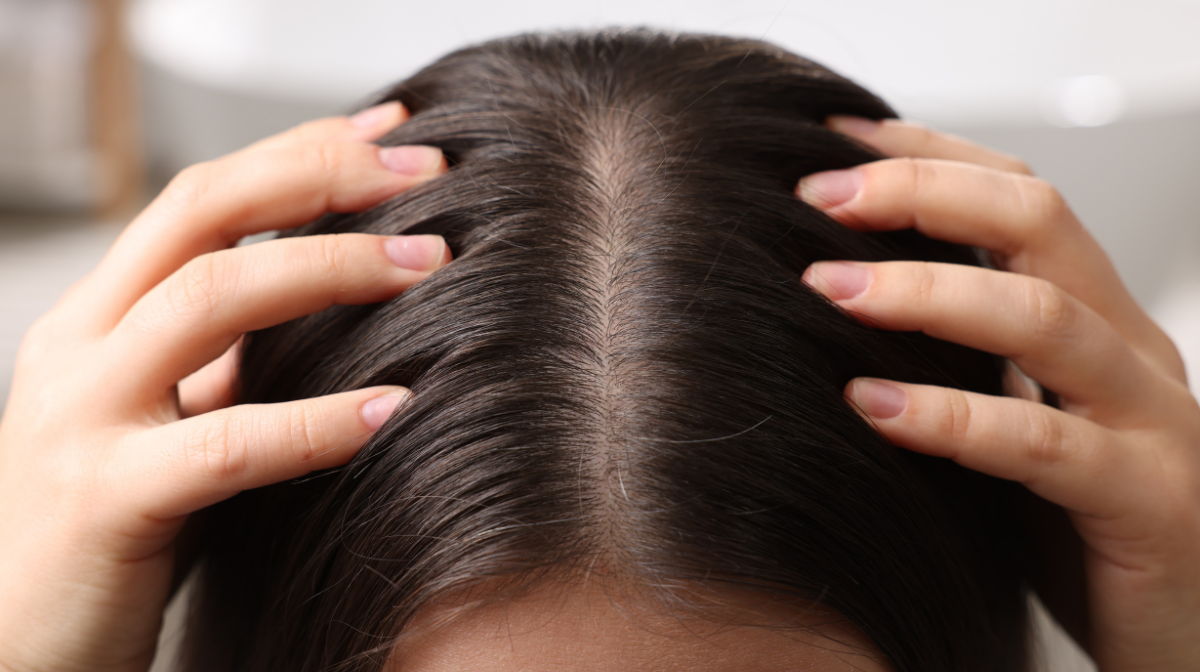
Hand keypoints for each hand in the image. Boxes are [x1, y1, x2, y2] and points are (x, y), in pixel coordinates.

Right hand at [0, 102, 449, 671]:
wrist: (12, 644)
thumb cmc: (105, 530)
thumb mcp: (159, 418)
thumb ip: (217, 360)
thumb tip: (322, 297)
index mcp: (98, 319)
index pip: (200, 197)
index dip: (297, 152)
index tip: (392, 133)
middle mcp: (81, 347)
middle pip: (199, 212)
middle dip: (318, 177)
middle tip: (425, 173)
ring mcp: (83, 418)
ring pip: (208, 300)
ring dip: (331, 269)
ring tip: (430, 266)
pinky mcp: (106, 501)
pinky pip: (224, 445)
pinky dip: (318, 422)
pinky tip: (395, 408)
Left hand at [798, 117, 1199, 670]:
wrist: (1186, 636)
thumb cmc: (1082, 529)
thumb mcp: (1020, 421)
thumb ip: (966, 363)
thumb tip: (841, 302)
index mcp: (1097, 321)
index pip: (1019, 198)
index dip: (929, 156)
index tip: (832, 142)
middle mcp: (1129, 351)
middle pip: (1039, 222)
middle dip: (922, 195)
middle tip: (817, 198)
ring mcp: (1150, 421)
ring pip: (1042, 317)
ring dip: (925, 292)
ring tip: (829, 288)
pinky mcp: (1146, 501)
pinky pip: (1043, 442)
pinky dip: (949, 417)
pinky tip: (870, 407)